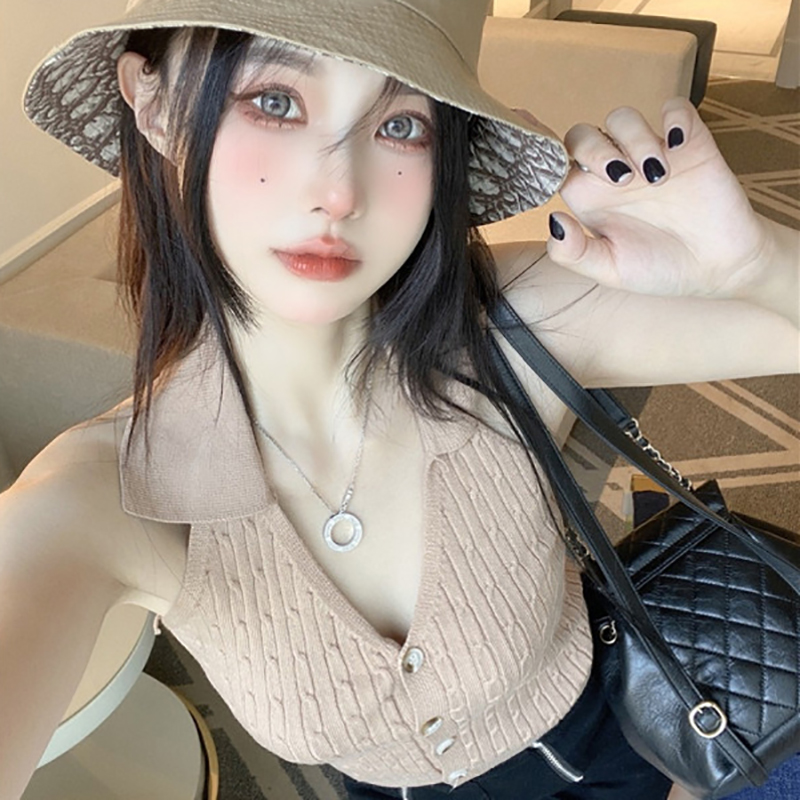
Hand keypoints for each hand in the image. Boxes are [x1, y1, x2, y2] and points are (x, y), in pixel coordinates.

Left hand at [539, 98, 770, 299]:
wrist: (718, 266)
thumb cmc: (659, 268)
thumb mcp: (611, 271)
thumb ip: (574, 253)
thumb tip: (552, 220)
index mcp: (587, 198)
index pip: (553, 164)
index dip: (540, 150)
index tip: (532, 139)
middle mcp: (612, 171)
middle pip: (583, 136)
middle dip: (596, 151)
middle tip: (622, 180)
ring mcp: (648, 153)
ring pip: (623, 118)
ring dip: (635, 140)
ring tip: (656, 178)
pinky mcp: (688, 141)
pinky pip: (674, 109)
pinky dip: (674, 119)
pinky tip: (680, 146)